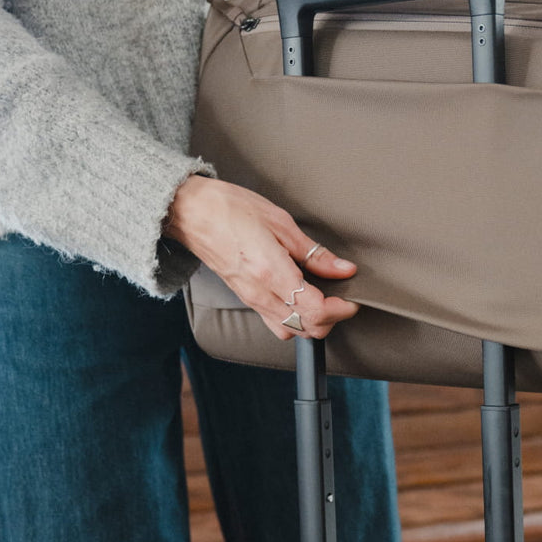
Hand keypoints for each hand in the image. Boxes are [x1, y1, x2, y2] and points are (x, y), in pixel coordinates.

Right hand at [164, 175, 358, 339]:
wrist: (190, 213)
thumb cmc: (229, 210)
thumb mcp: (281, 223)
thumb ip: (314, 252)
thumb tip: (342, 268)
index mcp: (271, 271)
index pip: (314, 310)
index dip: (340, 309)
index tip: (351, 298)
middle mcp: (260, 292)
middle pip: (306, 328)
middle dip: (331, 319)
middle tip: (341, 298)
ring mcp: (250, 299)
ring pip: (291, 332)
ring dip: (313, 323)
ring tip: (323, 301)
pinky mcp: (245, 299)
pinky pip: (274, 324)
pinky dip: (294, 321)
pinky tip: (299, 302)